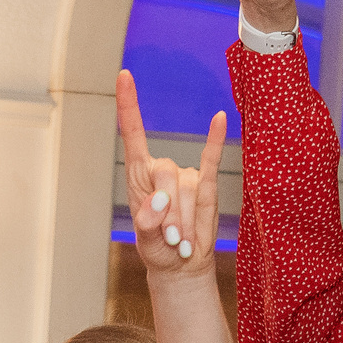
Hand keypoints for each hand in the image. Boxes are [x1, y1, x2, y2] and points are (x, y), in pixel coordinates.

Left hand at [119, 71, 223, 280]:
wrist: (182, 266)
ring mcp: (185, 175)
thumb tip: (159, 202)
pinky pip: (212, 159)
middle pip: (166, 172)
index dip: (128, 105)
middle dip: (169, 210)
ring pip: (189, 188)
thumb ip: (148, 224)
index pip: (132, 134)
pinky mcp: (207, 184)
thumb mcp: (146, 243)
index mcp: (138, 176)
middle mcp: (161, 170)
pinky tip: (220, 118)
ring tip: (183, 241)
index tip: (123, 75)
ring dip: (186, 219)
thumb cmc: (159, 250)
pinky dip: (215, 140)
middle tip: (173, 239)